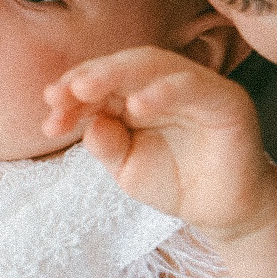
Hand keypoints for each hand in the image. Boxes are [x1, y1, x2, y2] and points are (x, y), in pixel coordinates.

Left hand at [43, 47, 274, 240]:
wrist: (222, 213)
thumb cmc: (173, 182)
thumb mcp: (127, 168)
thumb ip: (107, 146)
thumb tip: (90, 127)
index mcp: (136, 91)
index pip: (102, 80)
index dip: (73, 91)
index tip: (49, 112)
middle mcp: (165, 81)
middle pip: (125, 65)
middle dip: (90, 76)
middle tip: (64, 93)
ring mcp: (197, 86)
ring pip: (157, 64)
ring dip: (119, 73)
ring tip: (87, 90)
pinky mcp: (227, 100)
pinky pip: (195, 87)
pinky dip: (165, 91)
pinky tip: (139, 105)